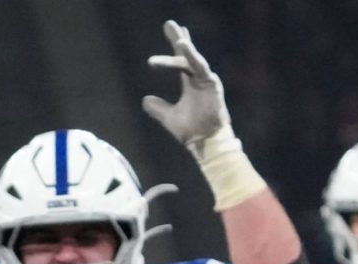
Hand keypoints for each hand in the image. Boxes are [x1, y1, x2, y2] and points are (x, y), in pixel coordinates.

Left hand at [141, 19, 235, 150]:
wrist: (205, 144)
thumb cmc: (191, 131)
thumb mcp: (169, 118)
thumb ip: (158, 109)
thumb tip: (145, 100)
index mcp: (190, 83)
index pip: (180, 61)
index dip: (174, 47)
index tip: (167, 34)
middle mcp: (198, 79)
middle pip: (187, 54)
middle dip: (179, 38)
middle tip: (169, 24)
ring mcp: (206, 80)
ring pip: (193, 60)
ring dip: (185, 48)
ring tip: (177, 38)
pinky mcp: (212, 84)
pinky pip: (201, 67)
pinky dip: (192, 57)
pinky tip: (184, 46)